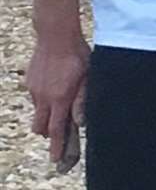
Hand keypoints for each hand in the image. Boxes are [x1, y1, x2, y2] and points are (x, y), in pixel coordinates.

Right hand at [28, 29, 87, 167]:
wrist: (56, 36)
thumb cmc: (77, 55)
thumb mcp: (87, 78)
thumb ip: (82, 101)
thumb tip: (79, 122)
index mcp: (59, 98)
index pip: (55, 129)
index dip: (56, 146)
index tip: (55, 159)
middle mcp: (43, 98)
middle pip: (39, 127)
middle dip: (46, 133)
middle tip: (57, 130)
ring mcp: (33, 90)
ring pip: (37, 111)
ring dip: (46, 113)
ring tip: (60, 99)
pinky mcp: (29, 82)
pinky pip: (35, 97)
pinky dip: (43, 98)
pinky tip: (54, 83)